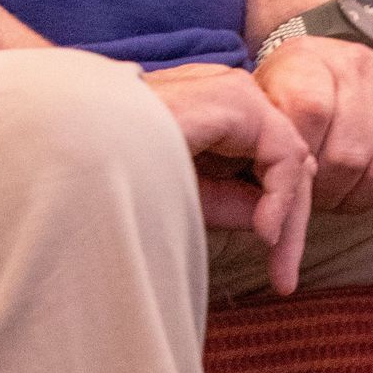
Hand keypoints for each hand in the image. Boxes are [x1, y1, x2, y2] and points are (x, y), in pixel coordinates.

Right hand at [141, 61, 316, 293]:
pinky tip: (264, 231)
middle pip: (284, 161)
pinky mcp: (237, 100)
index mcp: (213, 113)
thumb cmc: (120, 167)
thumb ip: (231, 201)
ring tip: (277, 261)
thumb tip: (275, 220)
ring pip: (290, 158)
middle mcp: (227, 96)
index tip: (278, 276)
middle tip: (285, 280)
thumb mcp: (186, 194)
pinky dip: (281, 195)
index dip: (278, 217)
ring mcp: (234, 92)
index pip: (268, 163)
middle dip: (290, 222)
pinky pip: (282, 152)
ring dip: (289, 215)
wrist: (82, 144)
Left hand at [254, 37, 372, 212]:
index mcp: (309, 60)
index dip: (302, 163)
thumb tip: (284, 189)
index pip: (311, 115)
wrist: (324, 63)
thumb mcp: (263, 104)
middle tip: (317, 199)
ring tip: (342, 196)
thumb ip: (268, 139)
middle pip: (350, 155)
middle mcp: (359, 65)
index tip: (292, 179)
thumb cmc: (287, 93)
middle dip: (329, 194)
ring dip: (360, 199)